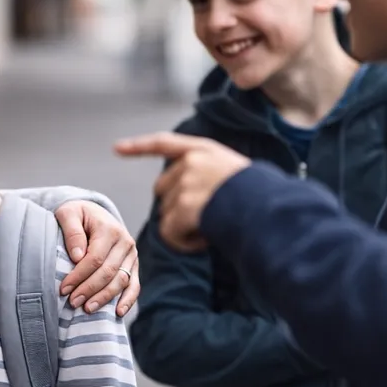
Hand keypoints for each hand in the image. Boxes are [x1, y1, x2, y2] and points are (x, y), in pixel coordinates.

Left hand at [56, 201, 138, 316]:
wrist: (93, 213)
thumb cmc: (77, 215)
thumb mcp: (68, 214)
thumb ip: (71, 231)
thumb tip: (77, 256)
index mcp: (110, 229)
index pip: (95, 258)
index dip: (79, 276)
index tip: (64, 289)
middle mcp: (125, 242)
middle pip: (108, 272)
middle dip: (89, 289)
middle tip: (73, 302)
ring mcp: (132, 254)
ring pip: (121, 281)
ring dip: (104, 298)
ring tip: (87, 309)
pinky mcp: (134, 265)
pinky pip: (134, 285)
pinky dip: (128, 300)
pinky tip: (118, 313)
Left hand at [115, 132, 250, 252]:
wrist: (270, 208)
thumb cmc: (260, 196)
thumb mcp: (233, 170)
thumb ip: (207, 173)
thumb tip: (187, 194)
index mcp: (203, 149)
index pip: (164, 143)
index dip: (139, 147)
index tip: (117, 148)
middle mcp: (191, 162)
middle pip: (162, 189)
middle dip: (176, 207)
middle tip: (204, 218)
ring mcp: (186, 183)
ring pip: (167, 214)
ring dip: (185, 227)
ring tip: (213, 228)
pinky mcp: (184, 206)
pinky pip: (170, 233)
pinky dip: (184, 242)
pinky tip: (205, 240)